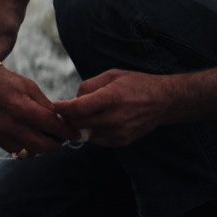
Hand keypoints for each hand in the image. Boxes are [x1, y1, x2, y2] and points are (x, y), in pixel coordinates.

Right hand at [0, 66, 76, 157]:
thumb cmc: (8, 83)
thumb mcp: (30, 87)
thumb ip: (45, 106)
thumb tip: (61, 121)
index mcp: (22, 107)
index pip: (51, 125)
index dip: (66, 131)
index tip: (75, 133)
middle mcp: (11, 124)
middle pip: (42, 145)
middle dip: (57, 144)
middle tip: (63, 138)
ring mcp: (1, 134)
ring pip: (30, 152)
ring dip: (42, 147)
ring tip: (47, 137)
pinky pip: (17, 152)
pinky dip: (28, 147)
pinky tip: (32, 137)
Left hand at [56, 68, 172, 148]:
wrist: (162, 101)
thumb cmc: (136, 84)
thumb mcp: (112, 75)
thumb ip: (89, 86)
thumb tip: (73, 100)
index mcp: (111, 97)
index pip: (79, 108)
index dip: (63, 108)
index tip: (54, 106)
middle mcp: (115, 118)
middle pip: (79, 122)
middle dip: (70, 116)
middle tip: (68, 109)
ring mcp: (119, 132)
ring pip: (87, 132)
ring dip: (83, 124)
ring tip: (92, 112)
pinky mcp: (122, 142)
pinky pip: (98, 140)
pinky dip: (95, 131)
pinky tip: (103, 121)